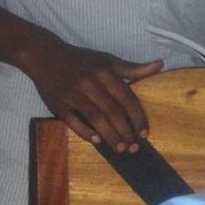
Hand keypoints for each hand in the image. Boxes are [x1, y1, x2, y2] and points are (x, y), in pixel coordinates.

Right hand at [19, 37, 162, 150]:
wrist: (45, 55)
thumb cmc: (81, 61)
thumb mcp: (108, 60)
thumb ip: (133, 69)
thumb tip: (159, 65)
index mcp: (105, 72)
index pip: (126, 98)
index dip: (137, 117)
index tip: (144, 133)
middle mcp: (90, 83)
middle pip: (112, 111)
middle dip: (126, 131)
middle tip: (134, 147)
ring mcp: (73, 93)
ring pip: (95, 118)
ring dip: (110, 135)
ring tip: (120, 149)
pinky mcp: (57, 103)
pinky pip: (72, 121)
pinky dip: (85, 131)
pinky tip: (97, 141)